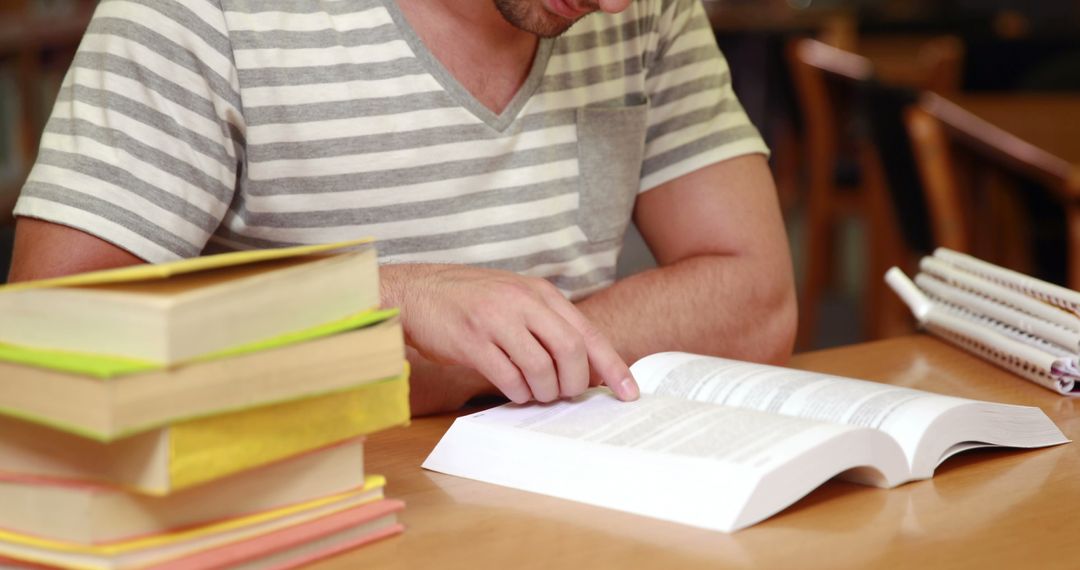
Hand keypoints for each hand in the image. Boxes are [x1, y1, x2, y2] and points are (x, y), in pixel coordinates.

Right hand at [381, 264, 638, 403]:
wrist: (415, 293)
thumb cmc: (468, 300)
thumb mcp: (514, 298)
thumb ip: (547, 324)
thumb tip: (584, 364)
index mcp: (539, 293)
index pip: (587, 334)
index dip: (612, 366)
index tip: (629, 392)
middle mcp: (522, 303)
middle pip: (570, 354)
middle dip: (573, 384)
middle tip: (564, 394)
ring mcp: (497, 321)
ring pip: (541, 370)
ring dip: (544, 392)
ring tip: (536, 393)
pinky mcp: (473, 342)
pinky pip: (509, 378)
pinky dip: (517, 393)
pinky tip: (513, 391)